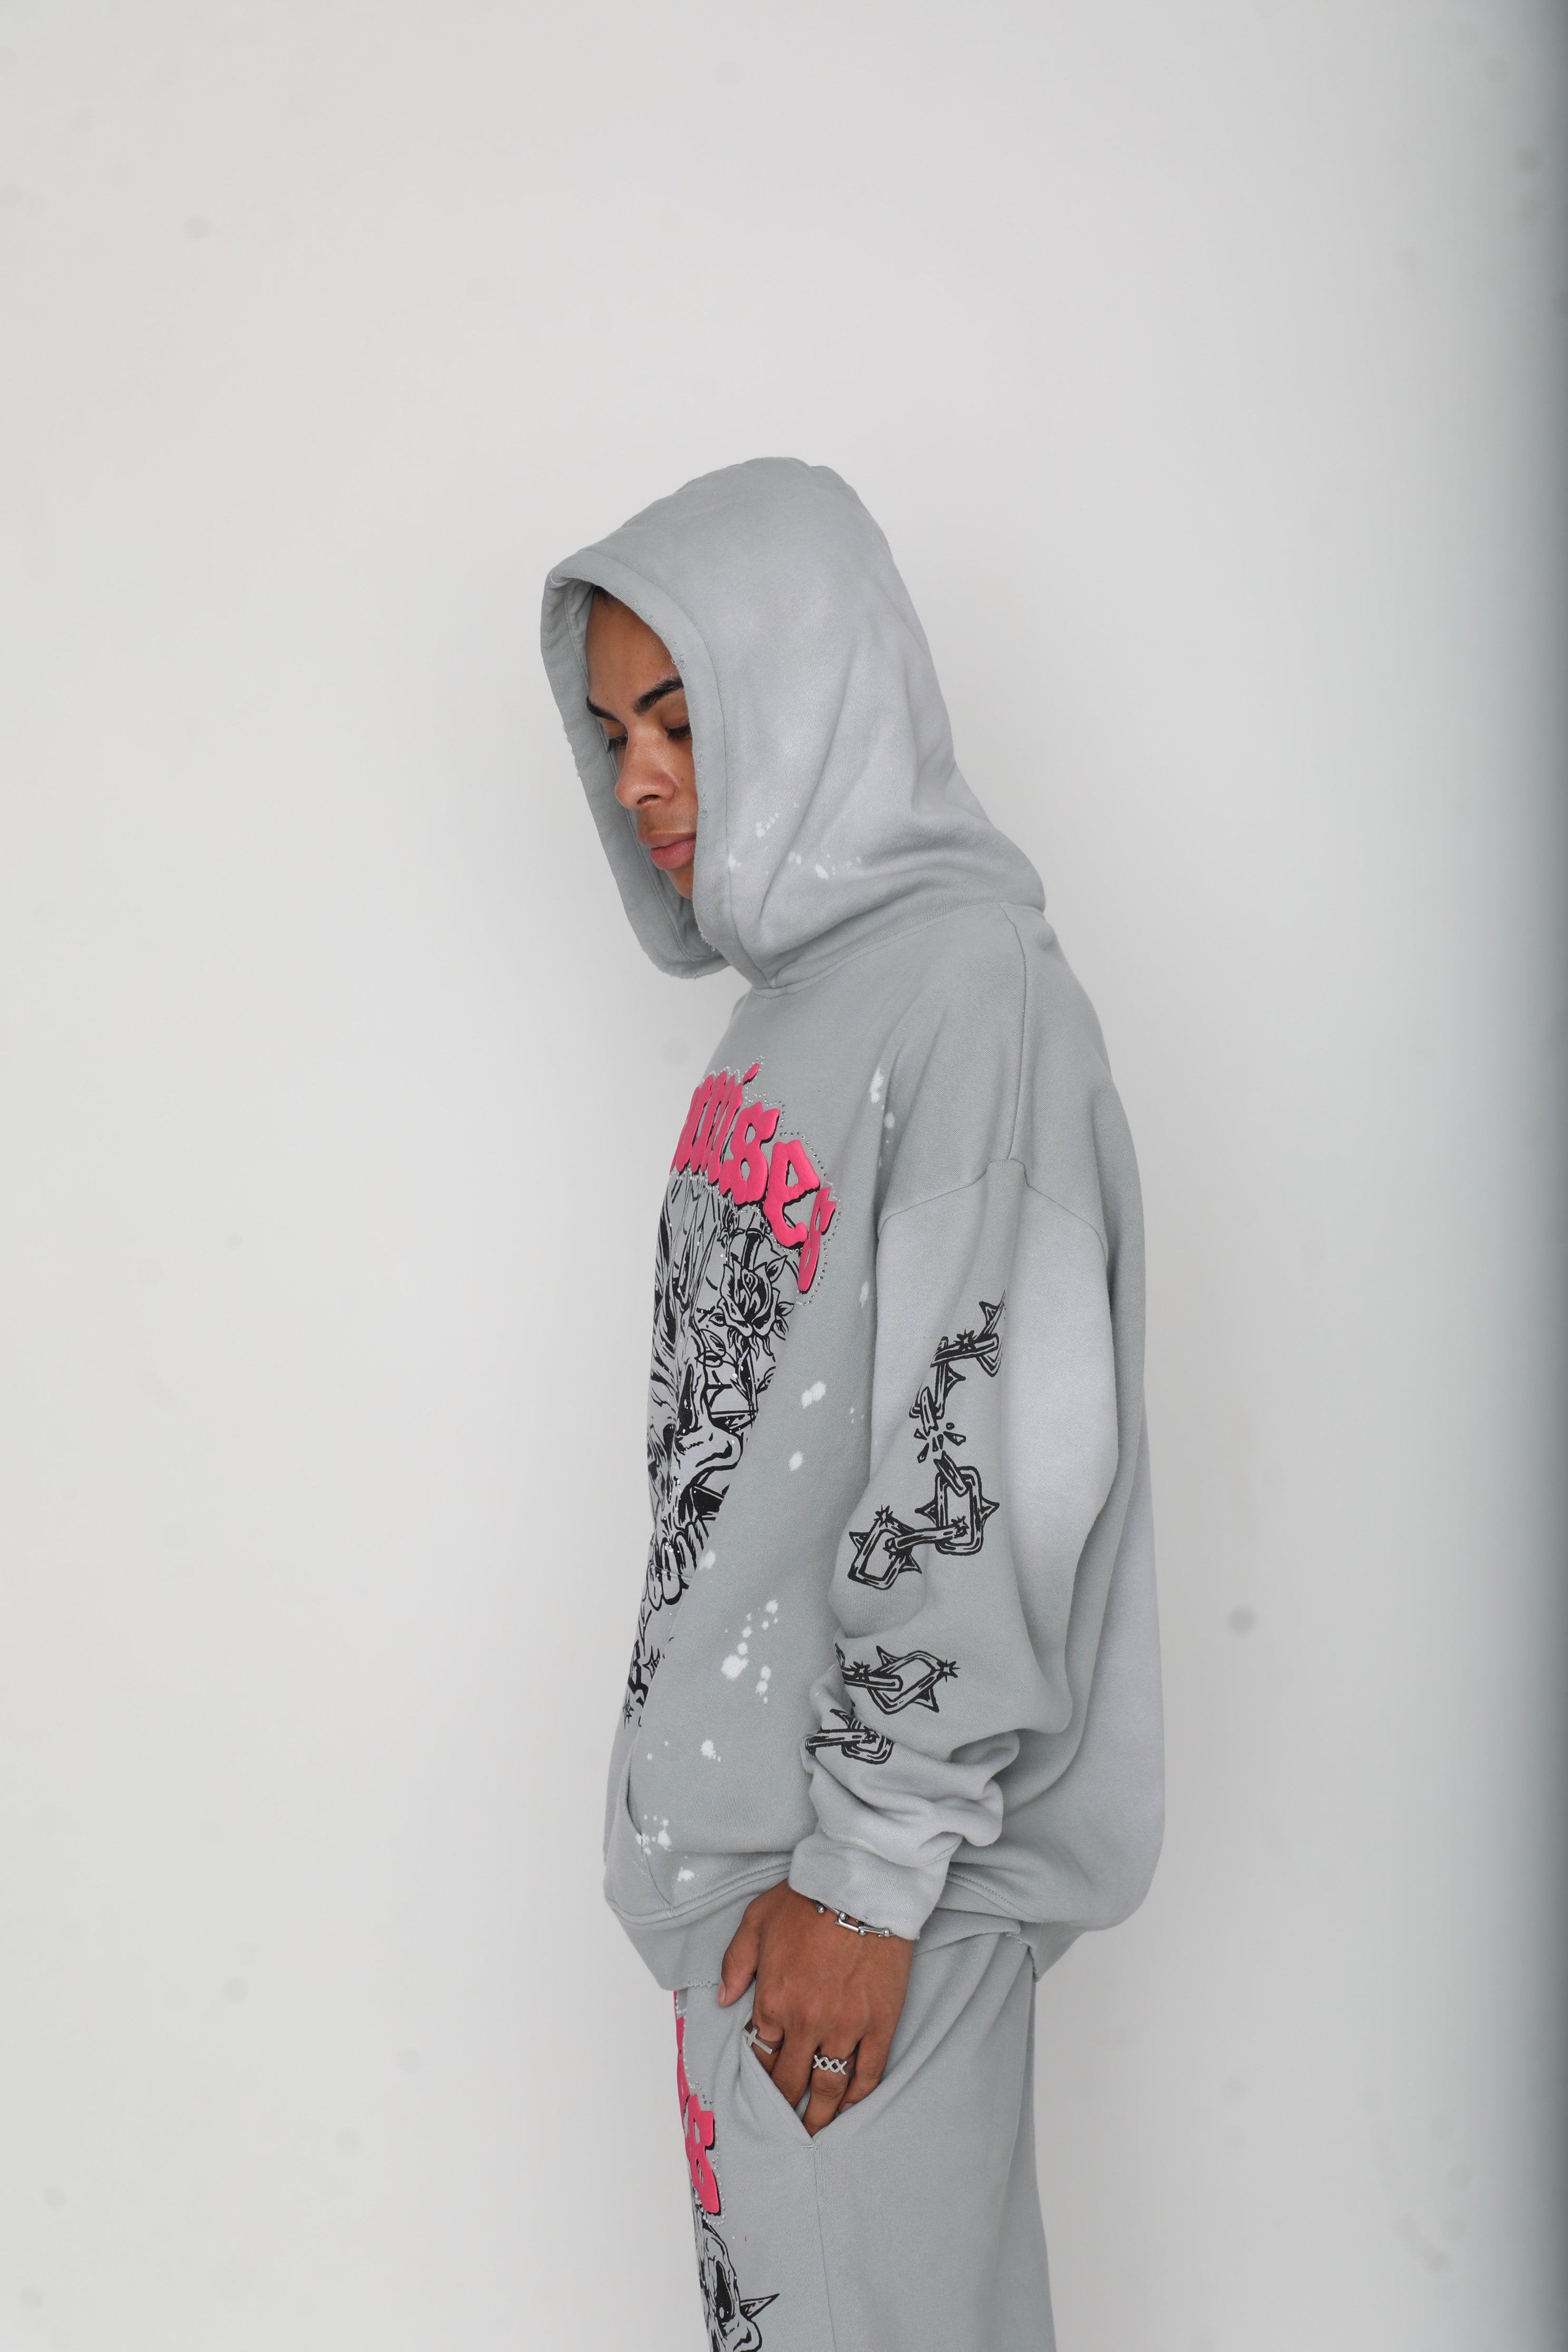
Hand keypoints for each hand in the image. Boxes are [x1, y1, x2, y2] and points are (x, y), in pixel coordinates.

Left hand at [716, 1881, 912, 2135]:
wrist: (862, 1887)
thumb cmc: (806, 1900)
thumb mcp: (755, 1922)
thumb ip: (735, 1963)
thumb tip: (724, 2000)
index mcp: (772, 2000)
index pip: (761, 2052)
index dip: (760, 2072)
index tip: (761, 2086)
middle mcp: (806, 2023)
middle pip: (791, 2080)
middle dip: (784, 2106)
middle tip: (782, 2128)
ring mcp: (845, 2028)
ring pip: (829, 2086)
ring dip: (820, 2115)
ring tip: (814, 2132)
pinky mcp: (879, 2025)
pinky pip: (868, 2072)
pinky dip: (858, 2095)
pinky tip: (850, 2107)